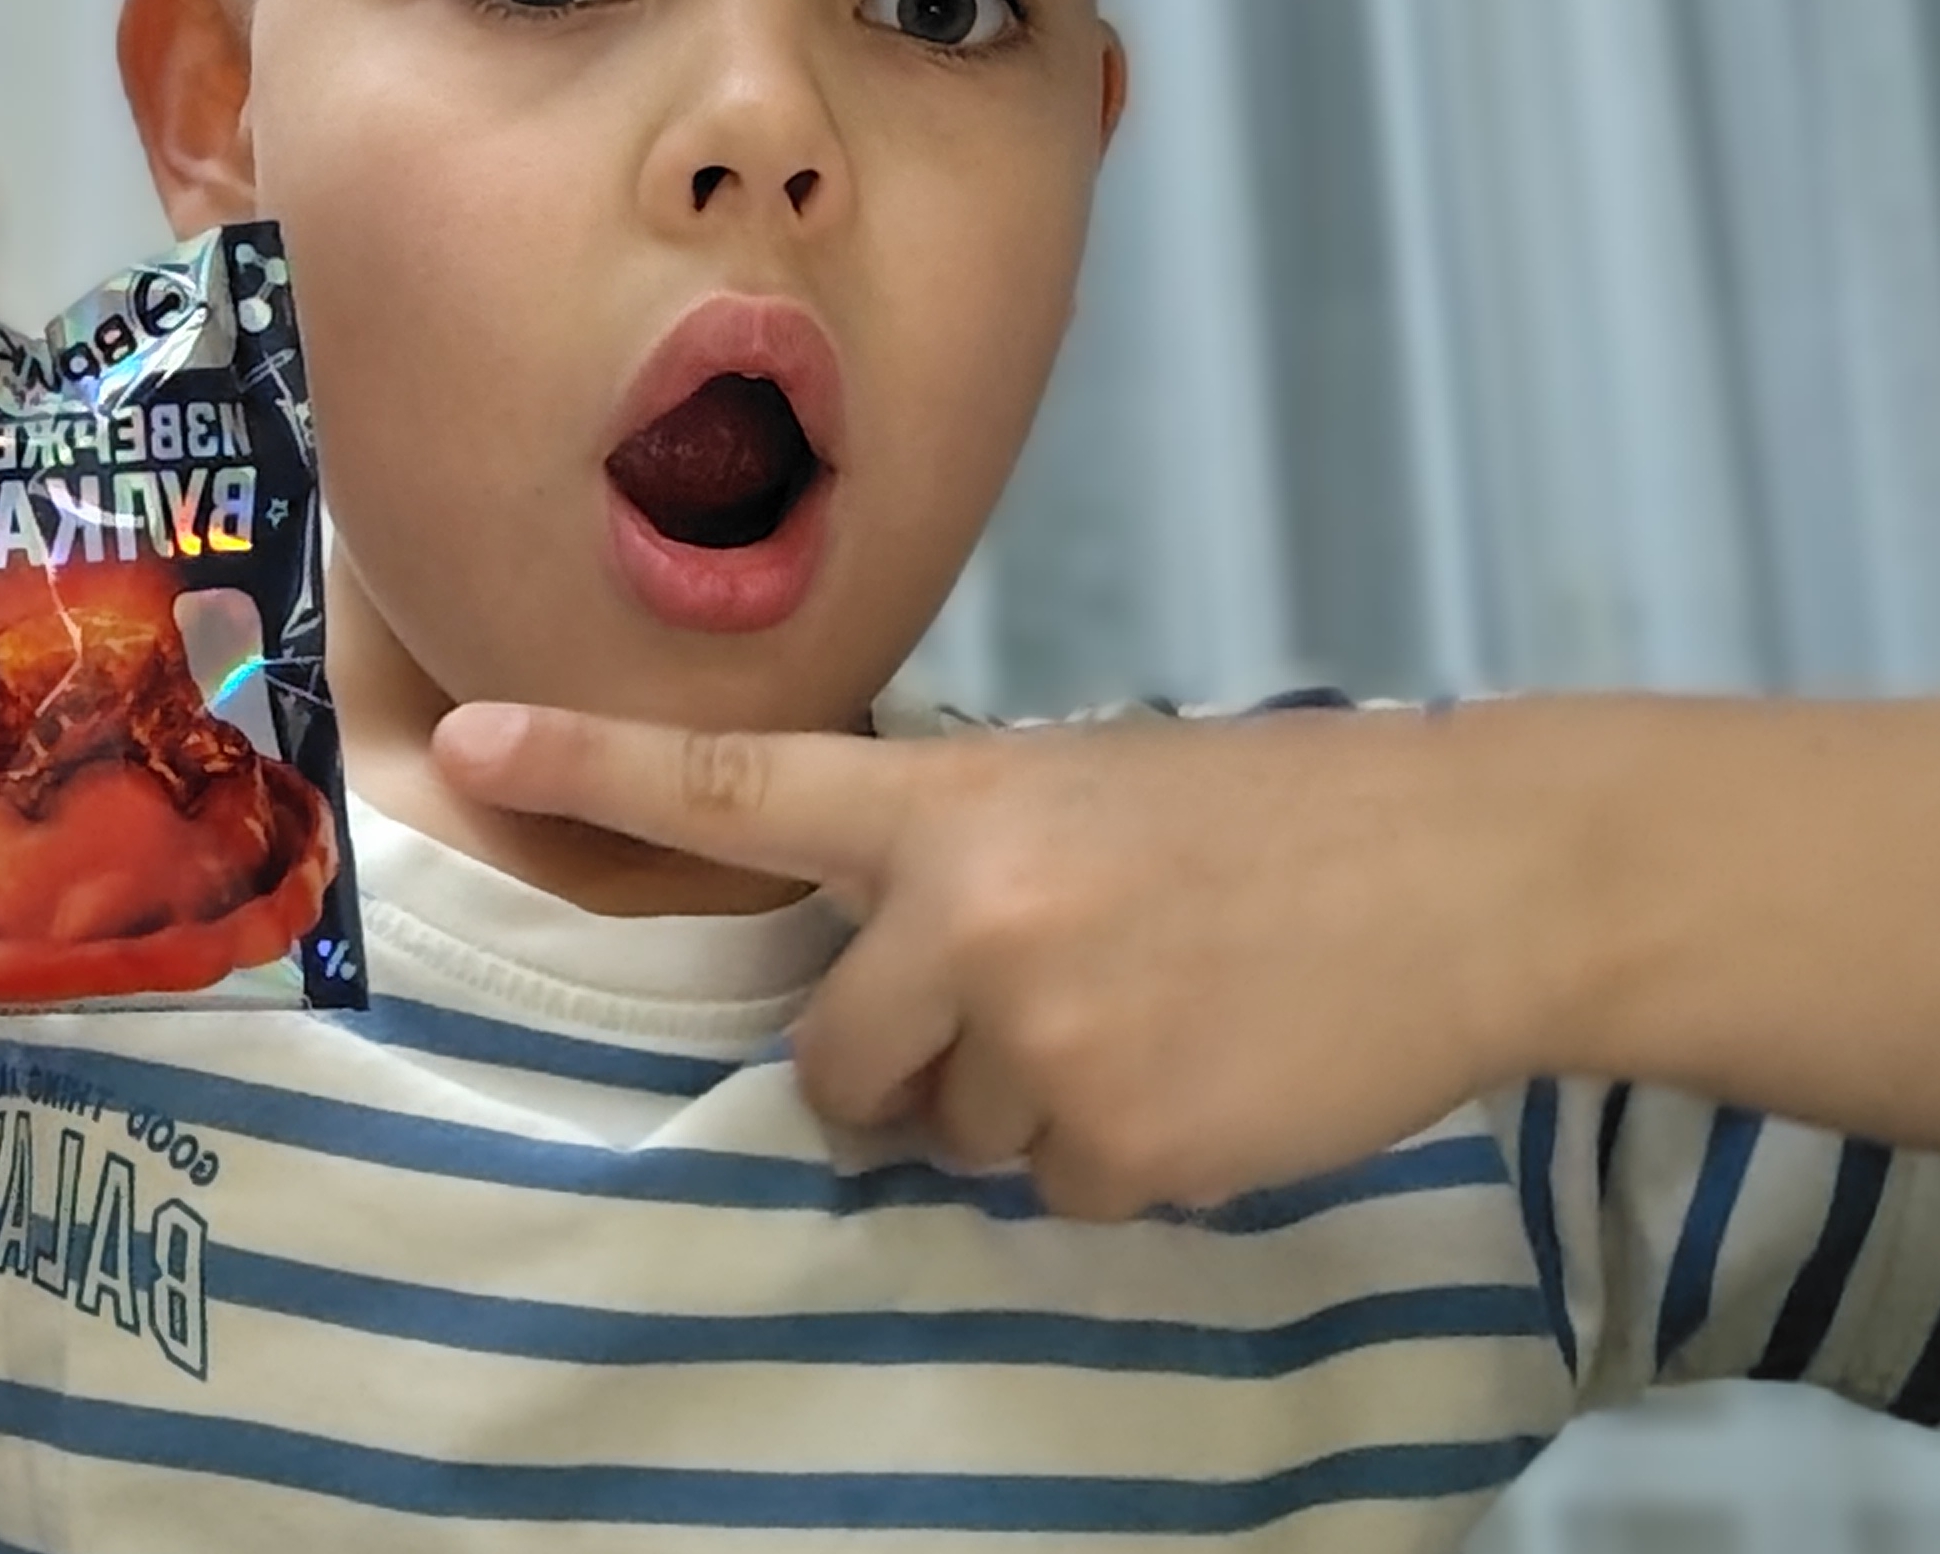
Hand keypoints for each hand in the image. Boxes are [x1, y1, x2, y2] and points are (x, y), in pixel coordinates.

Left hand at [432, 701, 1550, 1219]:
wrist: (1471, 876)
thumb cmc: (1283, 823)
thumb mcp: (1091, 794)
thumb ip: (960, 867)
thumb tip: (880, 989)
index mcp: (954, 806)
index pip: (737, 787)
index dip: (591, 766)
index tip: (468, 743)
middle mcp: (966, 915)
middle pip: (837, 1062)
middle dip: (908, 1066)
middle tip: (1038, 1008)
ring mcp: (1036, 1034)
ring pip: (958, 1138)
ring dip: (1035, 1107)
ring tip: (1164, 1014)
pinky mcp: (1116, 1143)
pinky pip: (1062, 1196)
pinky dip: (1126, 1161)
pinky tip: (1210, 1075)